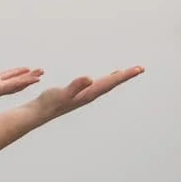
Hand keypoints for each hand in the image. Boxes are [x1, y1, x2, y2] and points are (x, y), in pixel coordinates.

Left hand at [0, 67, 43, 119]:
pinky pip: (13, 84)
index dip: (15, 74)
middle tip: (39, 72)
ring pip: (16, 82)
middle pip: (14, 80)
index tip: (25, 70)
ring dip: (29, 78)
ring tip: (41, 73)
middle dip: (27, 76)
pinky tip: (34, 78)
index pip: (5, 78)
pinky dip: (24, 81)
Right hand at [29, 67, 143, 124]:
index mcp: (89, 93)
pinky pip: (97, 85)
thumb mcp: (63, 92)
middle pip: (112, 83)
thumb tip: (90, 79)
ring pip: (105, 85)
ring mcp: (85, 95)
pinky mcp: (79, 94)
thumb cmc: (50, 102)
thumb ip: (76, 86)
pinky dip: (105, 80)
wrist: (39, 113)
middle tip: (140, 68)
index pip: (111, 82)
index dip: (125, 75)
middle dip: (126, 76)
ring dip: (116, 78)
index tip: (139, 69)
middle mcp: (90, 95)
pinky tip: (105, 78)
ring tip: (126, 72)